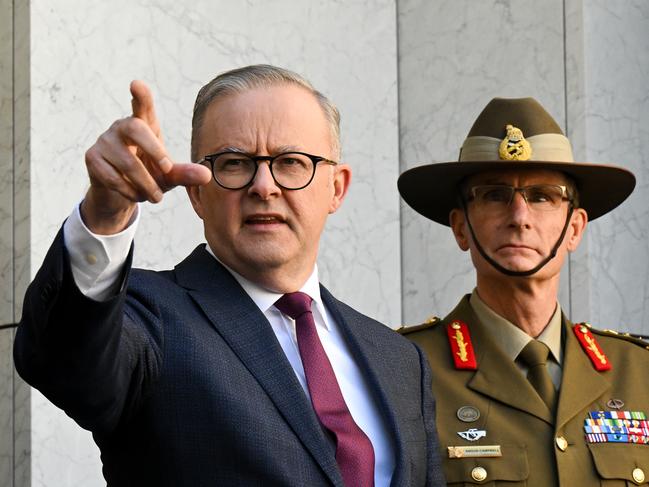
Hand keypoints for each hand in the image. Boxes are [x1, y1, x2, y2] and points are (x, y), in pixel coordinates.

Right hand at [81, 80, 211, 233]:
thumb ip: (184, 173)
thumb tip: (207, 175)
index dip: (141, 96)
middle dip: (154, 149)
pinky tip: (136, 195)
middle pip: (135, 127)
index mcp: (144, 125)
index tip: (136, 84)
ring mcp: (104, 141)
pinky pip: (113, 176)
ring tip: (156, 197)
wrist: (120, 194)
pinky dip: (129, 191)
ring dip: (145, 183)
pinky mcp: (92, 158)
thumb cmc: (148, 177)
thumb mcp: (168, 176)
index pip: (142, 106)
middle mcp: (122, 127)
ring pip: (127, 161)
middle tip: (167, 169)